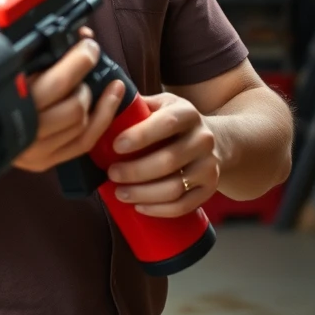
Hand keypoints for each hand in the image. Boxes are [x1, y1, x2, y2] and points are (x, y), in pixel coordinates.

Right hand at [13, 36, 126, 172]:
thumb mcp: (3, 64)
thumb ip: (34, 50)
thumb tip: (79, 35)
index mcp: (10, 103)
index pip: (58, 82)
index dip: (79, 61)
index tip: (88, 45)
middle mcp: (25, 130)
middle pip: (74, 104)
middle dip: (84, 78)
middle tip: (83, 60)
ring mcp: (36, 149)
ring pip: (81, 122)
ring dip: (90, 99)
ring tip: (85, 82)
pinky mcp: (45, 160)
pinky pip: (85, 142)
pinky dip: (103, 119)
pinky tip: (111, 99)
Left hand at [107, 92, 219, 216]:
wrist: (216, 140)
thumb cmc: (173, 122)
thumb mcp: (159, 105)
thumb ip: (135, 105)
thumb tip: (98, 104)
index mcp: (187, 113)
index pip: (166, 123)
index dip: (140, 136)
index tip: (115, 146)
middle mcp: (203, 139)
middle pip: (169, 160)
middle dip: (135, 171)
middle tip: (111, 174)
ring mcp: (209, 166)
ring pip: (175, 187)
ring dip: (143, 194)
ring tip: (120, 193)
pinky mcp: (210, 188)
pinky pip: (185, 205)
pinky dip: (160, 210)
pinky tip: (139, 208)